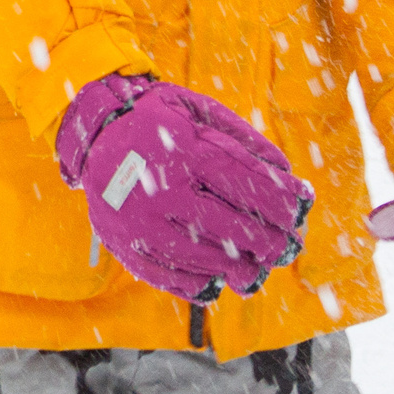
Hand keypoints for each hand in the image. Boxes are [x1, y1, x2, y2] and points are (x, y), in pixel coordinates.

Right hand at [55, 73, 311, 302]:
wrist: (91, 134)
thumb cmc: (157, 121)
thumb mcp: (196, 110)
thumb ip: (241, 138)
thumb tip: (284, 171)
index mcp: (180, 151)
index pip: (243, 184)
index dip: (279, 200)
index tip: (302, 208)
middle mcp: (159, 190)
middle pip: (228, 227)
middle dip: (267, 240)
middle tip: (288, 245)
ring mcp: (139, 223)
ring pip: (202, 258)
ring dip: (238, 267)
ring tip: (259, 266)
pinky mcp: (124, 246)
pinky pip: (169, 276)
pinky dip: (199, 283)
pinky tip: (219, 279)